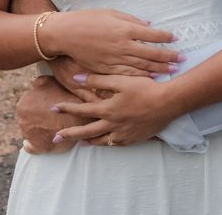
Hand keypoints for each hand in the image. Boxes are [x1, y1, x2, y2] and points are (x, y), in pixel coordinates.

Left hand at [16, 76, 96, 153]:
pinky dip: (32, 145)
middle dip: (36, 118)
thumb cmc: (66, 97)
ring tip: (50, 126)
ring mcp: (29, 136)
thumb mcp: (52, 83)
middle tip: (49, 117)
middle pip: (27, 120)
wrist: (80, 117)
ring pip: (30, 132)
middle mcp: (22, 121)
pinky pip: (30, 147)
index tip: (46, 107)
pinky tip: (39, 140)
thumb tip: (32, 81)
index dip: (36, 106)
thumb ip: (39, 81)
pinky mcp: (37, 148)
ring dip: (37, 130)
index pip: (26, 107)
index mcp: (23, 105)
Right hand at [39, 9, 181, 76]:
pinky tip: (151, 79)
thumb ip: (131, 20)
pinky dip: (141, 77)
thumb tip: (149, 25)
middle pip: (151, 53)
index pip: (152, 35)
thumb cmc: (87, 19)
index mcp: (125, 29)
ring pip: (142, 67)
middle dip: (168, 57)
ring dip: (159, 69)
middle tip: (182, 59)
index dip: (166, 37)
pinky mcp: (107, 69)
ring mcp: (115, 59)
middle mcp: (123, 45)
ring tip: (172, 71)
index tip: (175, 39)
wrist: (65, 34)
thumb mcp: (111, 14)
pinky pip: (127, 75)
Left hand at [52, 73, 183, 146]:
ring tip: (79, 143)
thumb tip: (77, 79)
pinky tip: (105, 142)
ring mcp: (123, 133)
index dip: (67, 108)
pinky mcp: (133, 138)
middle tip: (56, 137)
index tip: (54, 109)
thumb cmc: (145, 88)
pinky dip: (107, 143)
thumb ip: (99, 80)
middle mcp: (112, 124)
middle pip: (86, 131)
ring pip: (101, 140)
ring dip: (88, 141)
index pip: (82, 110)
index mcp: (108, 109)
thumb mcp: (121, 80)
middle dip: (70, 133)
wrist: (167, 103)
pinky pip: (116, 144)